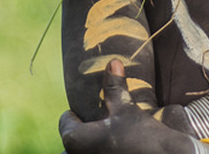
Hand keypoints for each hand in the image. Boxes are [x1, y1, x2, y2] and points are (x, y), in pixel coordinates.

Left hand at [59, 59, 199, 153]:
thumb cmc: (142, 136)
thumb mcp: (126, 108)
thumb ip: (115, 87)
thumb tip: (113, 62)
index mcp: (76, 139)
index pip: (66, 122)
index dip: (75, 113)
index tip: (85, 108)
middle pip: (74, 138)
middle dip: (85, 128)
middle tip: (100, 118)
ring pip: (85, 149)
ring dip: (94, 141)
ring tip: (110, 131)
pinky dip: (104, 150)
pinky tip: (119, 145)